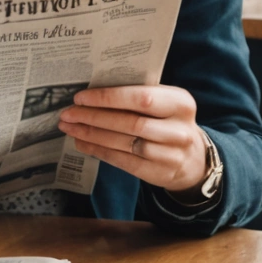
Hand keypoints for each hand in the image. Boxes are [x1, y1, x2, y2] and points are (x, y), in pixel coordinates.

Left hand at [58, 84, 208, 194]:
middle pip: (130, 122)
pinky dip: (98, 150)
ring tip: (69, 127)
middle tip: (67, 113)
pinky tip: (82, 142)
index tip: (81, 97)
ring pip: (123, 143)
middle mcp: (178, 130)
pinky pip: (122, 161)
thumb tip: (93, 89)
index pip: (141, 97)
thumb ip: (138, 95)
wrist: (193, 160)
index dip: (108, 98)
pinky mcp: (158, 173)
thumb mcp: (165, 103)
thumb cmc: (169, 122)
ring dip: (91, 134)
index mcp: (180, 103)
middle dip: (93, 117)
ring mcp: (170, 154)